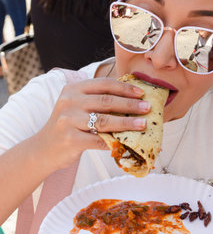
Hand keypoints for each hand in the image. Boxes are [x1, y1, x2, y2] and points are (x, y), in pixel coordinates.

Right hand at [34, 77, 149, 171]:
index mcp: (73, 89)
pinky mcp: (71, 140)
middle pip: (106, 101)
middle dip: (130, 104)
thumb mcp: (77, 108)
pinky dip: (114, 141)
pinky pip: (98, 140)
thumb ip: (97, 102)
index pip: (103, 84)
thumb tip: (132, 101)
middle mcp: (69, 102)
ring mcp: (68, 121)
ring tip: (142, 124)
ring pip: (104, 121)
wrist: (43, 149)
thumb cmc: (68, 127)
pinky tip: (127, 142)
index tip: (141, 93)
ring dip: (127, 122)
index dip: (124, 88)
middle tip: (147, 108)